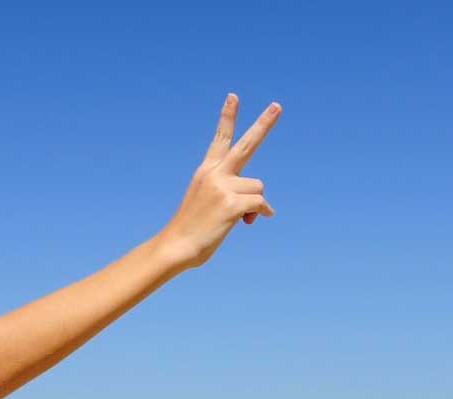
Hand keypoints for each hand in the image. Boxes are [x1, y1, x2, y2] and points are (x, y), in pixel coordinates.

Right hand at [157, 94, 280, 269]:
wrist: (174, 247)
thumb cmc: (190, 231)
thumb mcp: (208, 205)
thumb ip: (232, 197)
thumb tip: (259, 208)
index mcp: (206, 171)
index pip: (219, 139)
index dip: (227, 117)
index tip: (233, 96)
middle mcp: (214, 174)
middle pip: (246, 145)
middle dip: (263, 124)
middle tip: (278, 105)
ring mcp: (222, 187)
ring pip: (258, 187)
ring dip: (254, 203)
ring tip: (238, 218)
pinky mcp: (231, 204)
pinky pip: (260, 204)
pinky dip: (260, 213)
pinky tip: (249, 222)